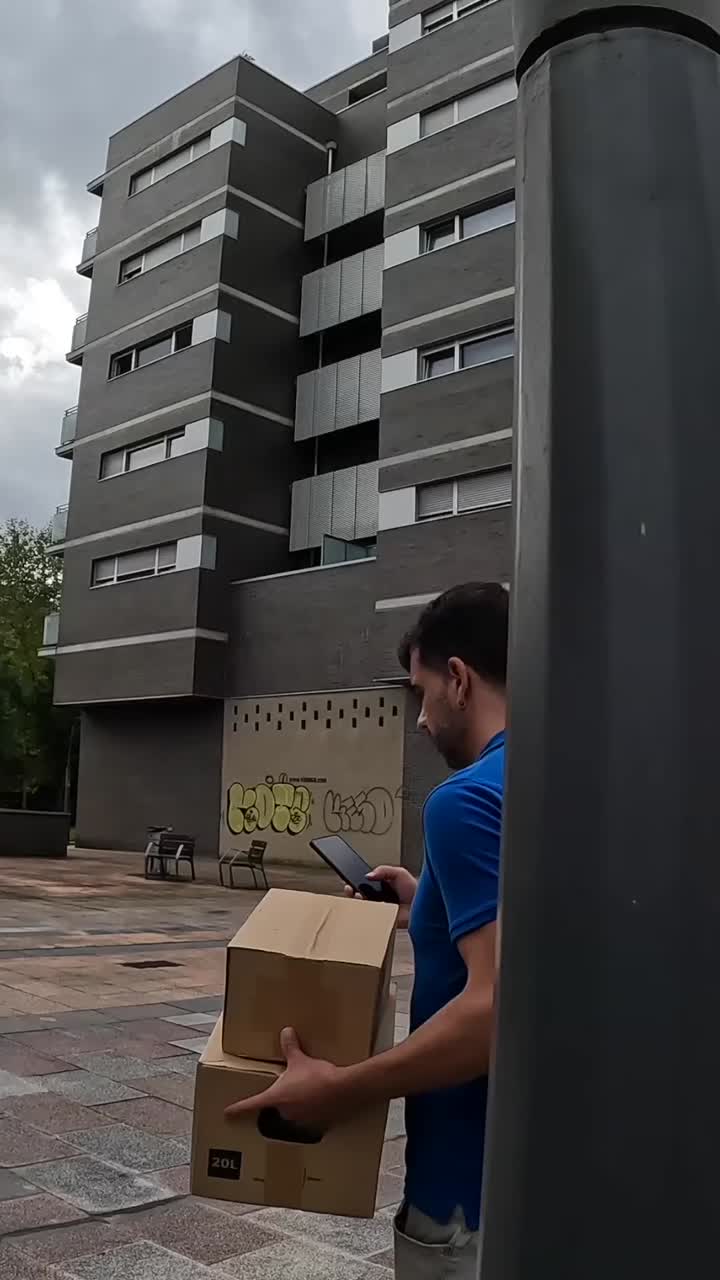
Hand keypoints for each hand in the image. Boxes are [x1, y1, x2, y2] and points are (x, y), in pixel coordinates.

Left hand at [224, 1028, 350, 1131]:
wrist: (342, 1090)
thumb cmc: (317, 1076)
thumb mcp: (300, 1059)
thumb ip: (290, 1047)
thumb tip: (286, 1032)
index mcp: (276, 1097)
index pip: (251, 1105)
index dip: (237, 1109)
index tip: (227, 1114)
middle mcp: (284, 1113)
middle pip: (273, 1111)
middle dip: (277, 1103)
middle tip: (285, 1091)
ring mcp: (299, 1121)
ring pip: (290, 1116)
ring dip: (294, 1107)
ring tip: (305, 1095)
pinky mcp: (315, 1126)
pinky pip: (307, 1120)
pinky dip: (310, 1112)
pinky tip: (319, 1103)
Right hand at [344, 865, 416, 928]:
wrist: (424, 905)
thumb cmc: (414, 890)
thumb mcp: (399, 873)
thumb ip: (383, 870)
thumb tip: (368, 874)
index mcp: (381, 887)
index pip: (364, 885)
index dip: (355, 882)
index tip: (348, 879)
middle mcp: (378, 899)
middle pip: (359, 896)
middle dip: (351, 892)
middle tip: (349, 888)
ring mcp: (379, 910)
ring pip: (362, 907)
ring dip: (357, 902)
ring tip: (356, 895)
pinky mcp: (382, 920)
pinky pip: (370, 917)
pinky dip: (365, 912)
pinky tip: (365, 906)